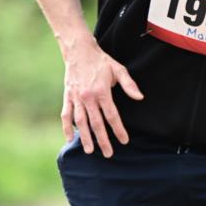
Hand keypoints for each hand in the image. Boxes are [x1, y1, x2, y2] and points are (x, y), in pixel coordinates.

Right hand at [62, 40, 143, 157]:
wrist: (79, 50)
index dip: (118, 130)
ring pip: (80, 122)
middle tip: (108, 154)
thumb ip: (129, 85)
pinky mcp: (68, 97)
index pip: (112, 116)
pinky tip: (69, 139)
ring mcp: (76, 98)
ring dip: (85, 137)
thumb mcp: (118, 69)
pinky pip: (66, 115)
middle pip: (96, 123)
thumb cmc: (101, 61)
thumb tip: (140, 98)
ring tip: (89, 151)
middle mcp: (88, 97)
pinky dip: (66, 127)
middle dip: (103, 140)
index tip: (124, 141)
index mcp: (102, 92)